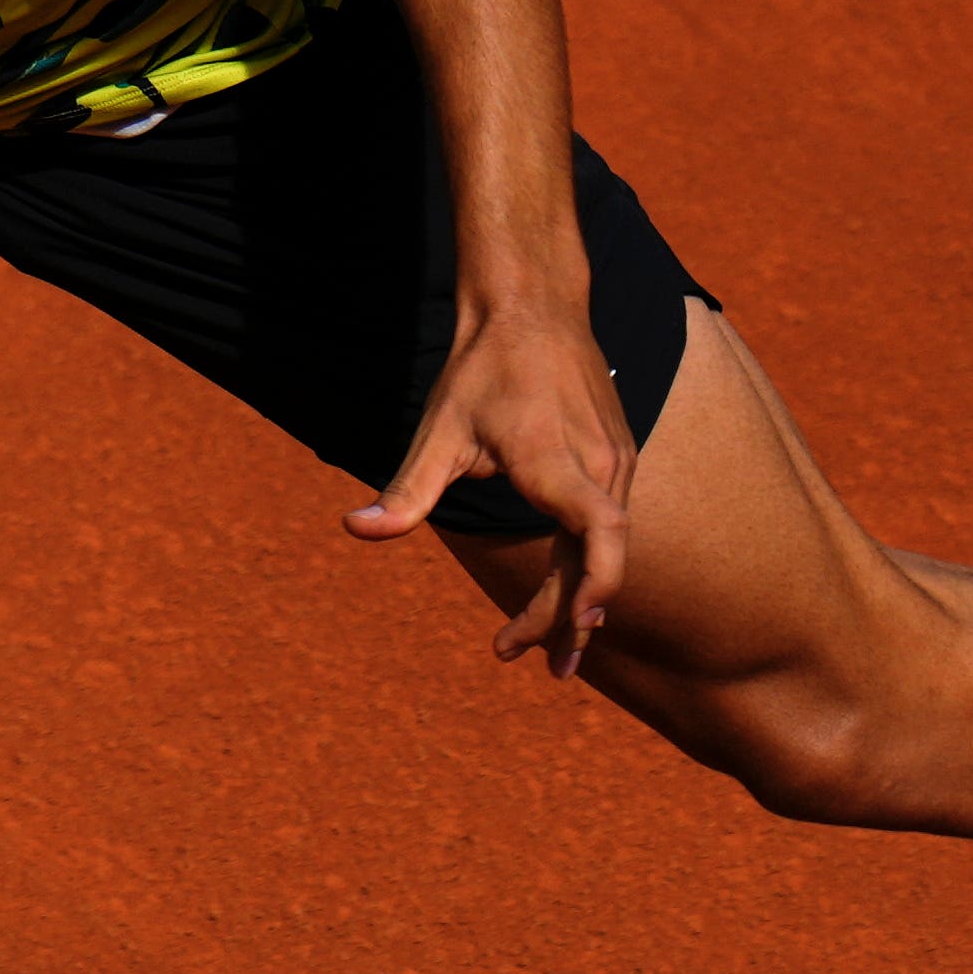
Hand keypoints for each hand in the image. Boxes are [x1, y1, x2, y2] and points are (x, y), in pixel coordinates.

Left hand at [346, 278, 635, 672]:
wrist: (533, 305)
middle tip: (540, 668)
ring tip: (550, 650)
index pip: (598, 532)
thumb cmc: (482, 368)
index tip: (580, 623)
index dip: (596, 581)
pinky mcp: (618, 458)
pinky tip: (567, 595)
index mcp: (554, 461)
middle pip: (595, 559)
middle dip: (569, 619)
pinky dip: (589, 565)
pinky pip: (607, 524)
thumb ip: (405, 491)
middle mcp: (598, 464)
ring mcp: (616, 461)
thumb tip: (354, 529)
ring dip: (580, 600)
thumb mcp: (437, 430)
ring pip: (604, 546)